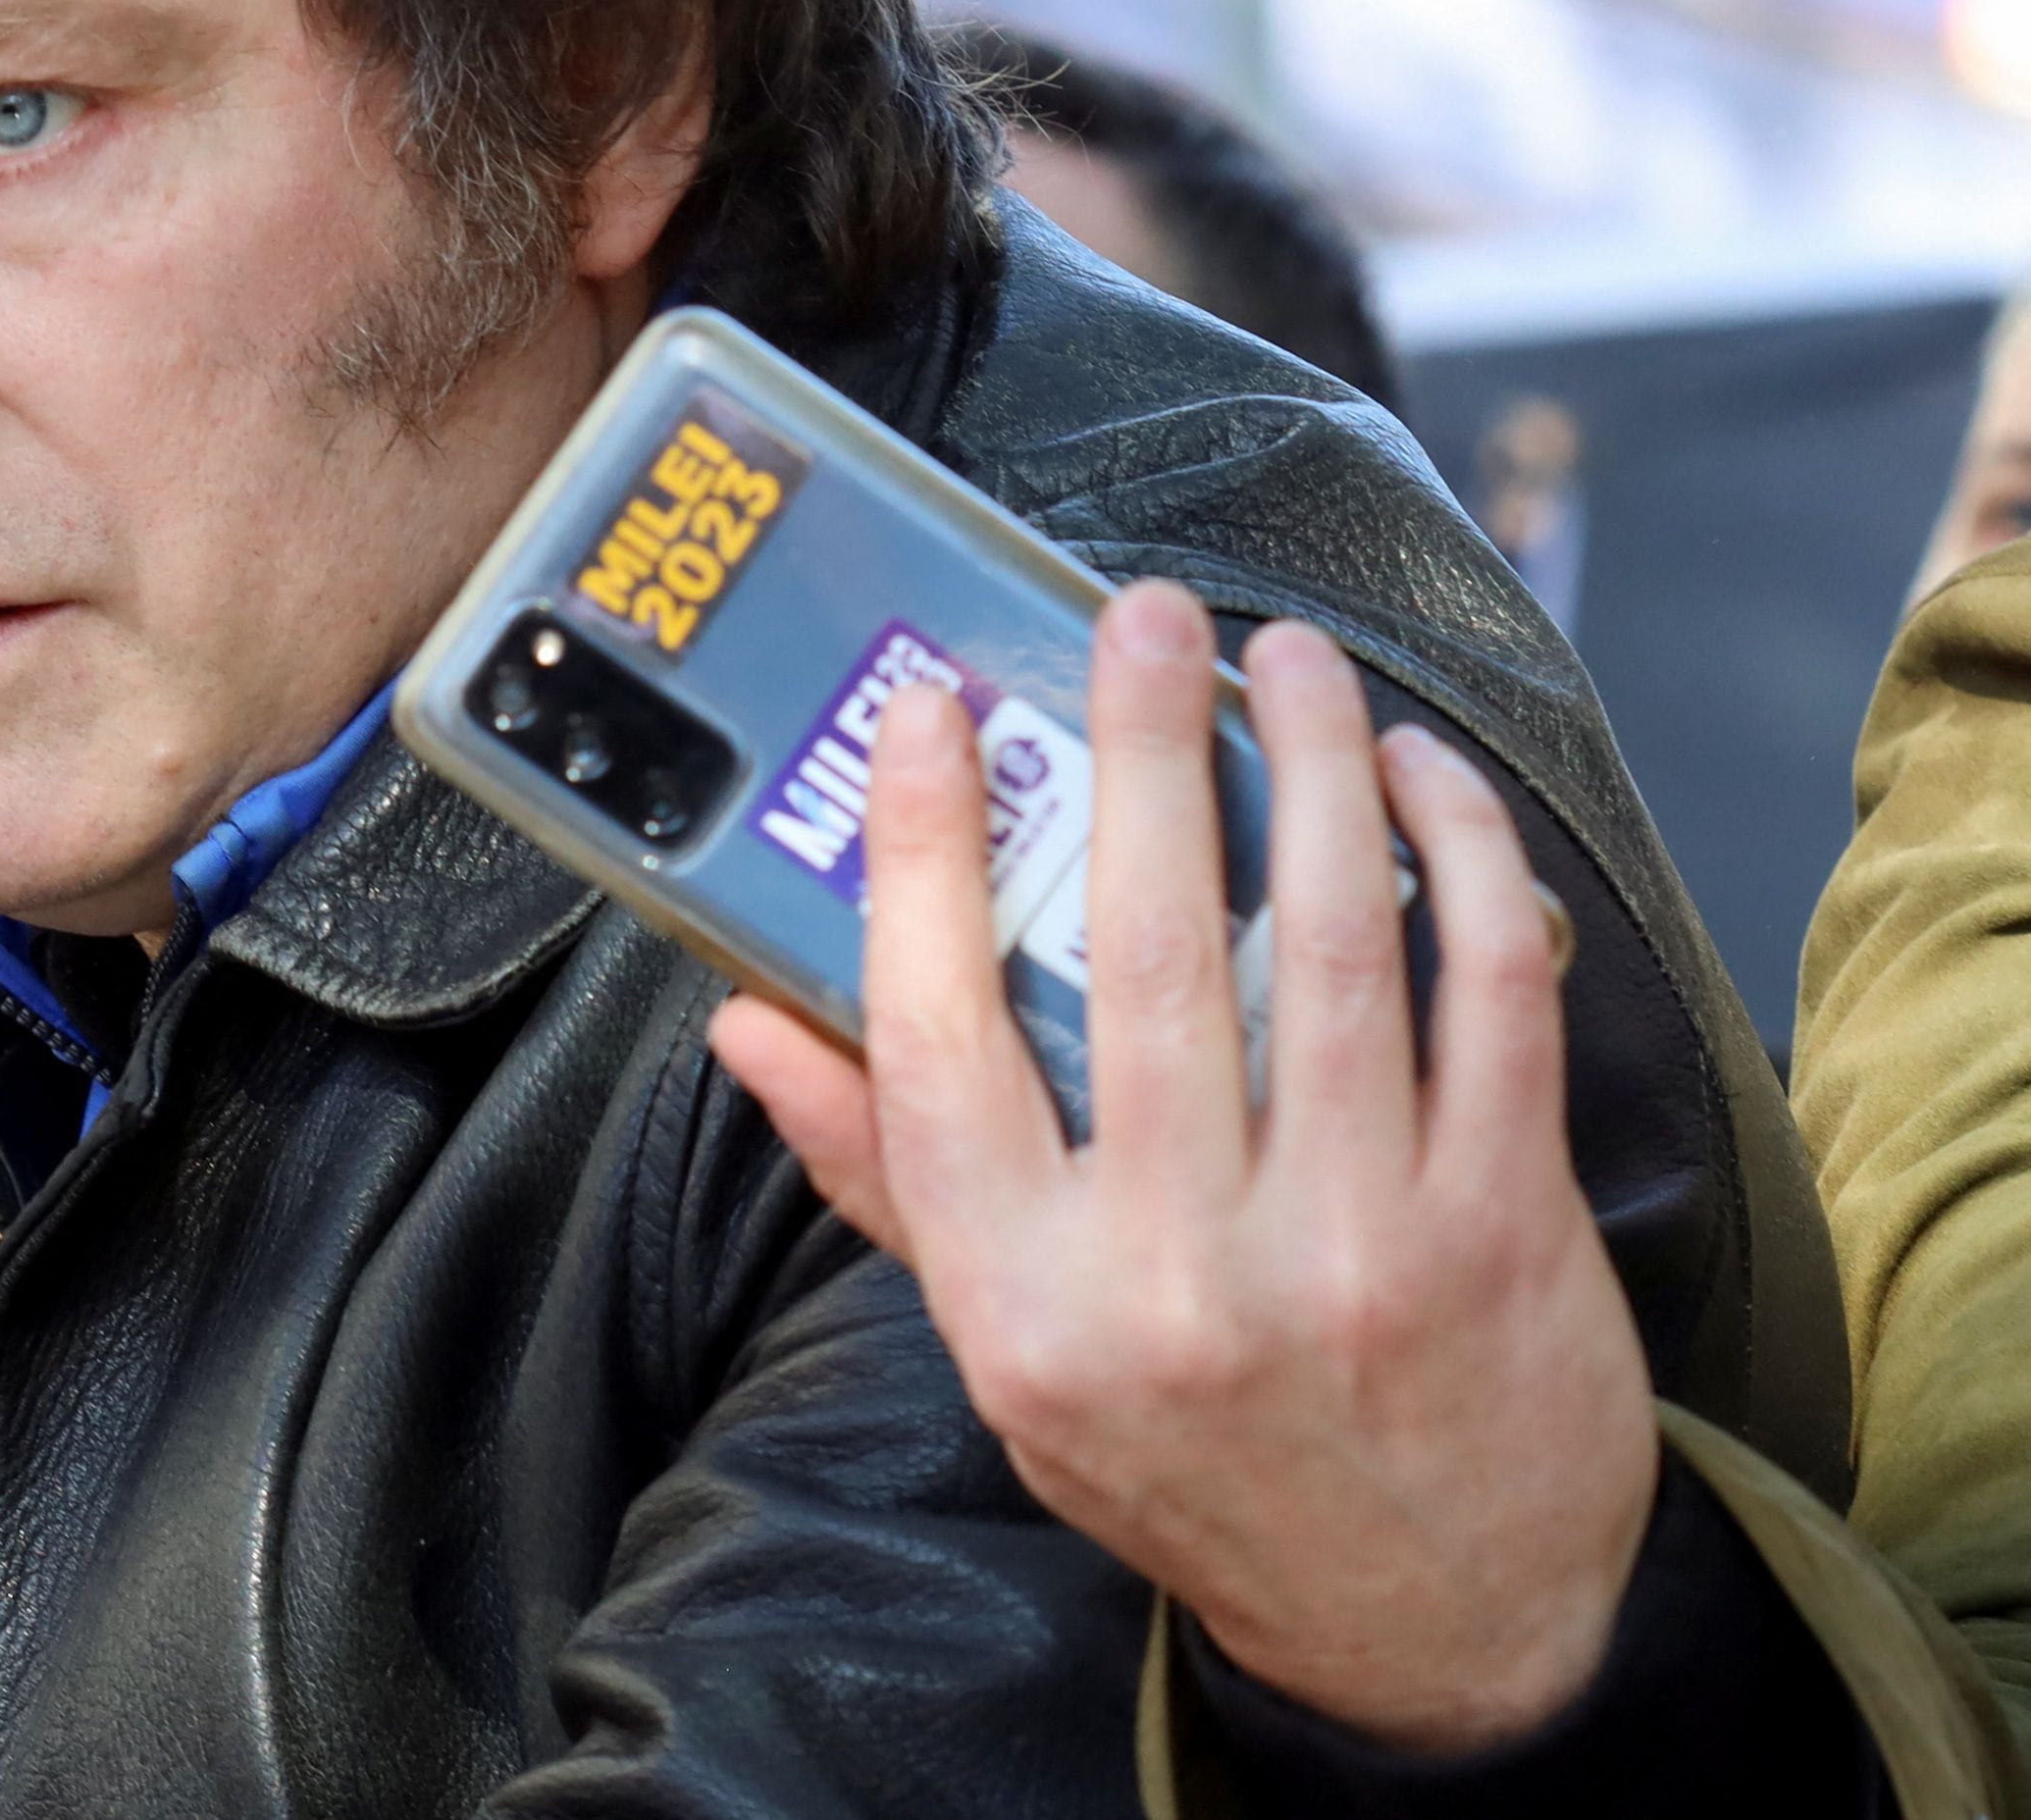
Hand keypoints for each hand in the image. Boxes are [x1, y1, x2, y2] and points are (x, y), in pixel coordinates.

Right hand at [708, 580, 1655, 1752]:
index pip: (935, 1035)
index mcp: (1025, 1296)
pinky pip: (1490, 994)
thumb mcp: (1004, 1353)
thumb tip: (748, 1016)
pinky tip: (1418, 776)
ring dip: (1311, 764)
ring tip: (1285, 660)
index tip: (925, 714)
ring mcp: (1355, 1249)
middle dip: (1138, 746)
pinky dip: (1461, 857)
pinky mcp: (1503, 1228)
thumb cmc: (1193, 1462)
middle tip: (1141, 619)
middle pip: (1147, 952)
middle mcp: (1178, 1274)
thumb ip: (886, 1175)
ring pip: (1336, 944)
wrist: (1437, 1631)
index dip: (922, 852)